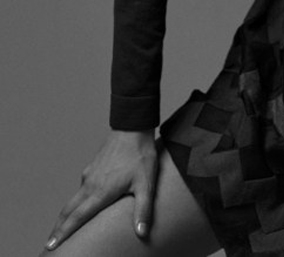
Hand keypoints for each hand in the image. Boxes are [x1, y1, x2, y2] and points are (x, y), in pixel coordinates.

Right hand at [45, 129, 157, 250]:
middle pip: (68, 210)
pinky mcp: (93, 167)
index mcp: (100, 191)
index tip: (50, 246)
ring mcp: (90, 174)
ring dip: (66, 214)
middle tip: (50, 242)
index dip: (63, 233)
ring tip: (63, 227)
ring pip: (74, 199)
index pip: (77, 217)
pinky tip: (83, 203)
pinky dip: (77, 201)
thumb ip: (143, 210)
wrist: (133, 126)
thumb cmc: (140, 155)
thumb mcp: (146, 184)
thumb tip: (142, 233)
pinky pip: (82, 188)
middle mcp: (90, 184)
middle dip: (58, 228)